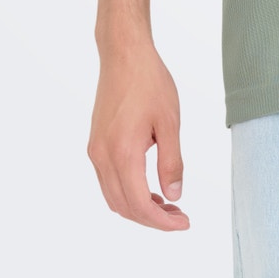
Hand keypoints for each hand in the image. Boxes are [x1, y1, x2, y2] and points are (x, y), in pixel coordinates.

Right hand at [87, 43, 189, 230]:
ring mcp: (95, 151)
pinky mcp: (95, 144)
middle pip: (123, 206)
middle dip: (151, 218)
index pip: (139, 204)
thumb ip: (172, 162)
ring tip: (167, 203)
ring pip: (113, 197)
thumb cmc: (149, 82)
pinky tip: (149, 186)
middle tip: (179, 215)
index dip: (161, 221)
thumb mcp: (170, 122)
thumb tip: (174, 195)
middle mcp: (102, 156)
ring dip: (138, 207)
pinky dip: (127, 192)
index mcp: (122, 152)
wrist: (123, 54)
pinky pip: (108, 181)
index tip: (183, 223)